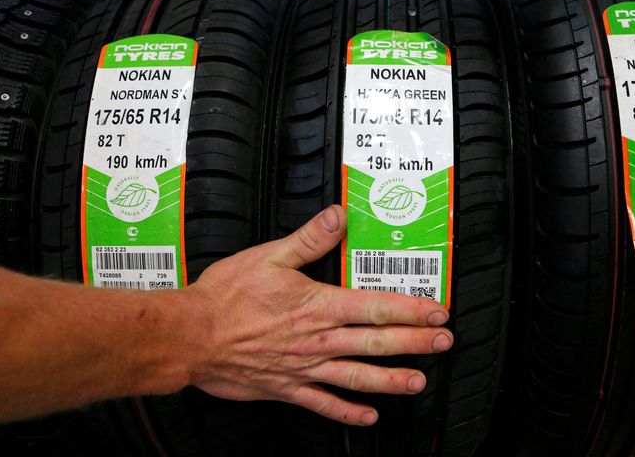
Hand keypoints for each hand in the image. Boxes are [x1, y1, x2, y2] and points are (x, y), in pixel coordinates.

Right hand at [184, 205, 452, 425]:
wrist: (191, 336)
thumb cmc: (226, 298)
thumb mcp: (269, 257)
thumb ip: (309, 239)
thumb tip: (337, 218)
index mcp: (318, 306)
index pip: (377, 306)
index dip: (411, 310)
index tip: (437, 312)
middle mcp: (319, 340)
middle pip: (377, 343)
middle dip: (415, 344)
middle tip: (443, 344)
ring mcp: (305, 368)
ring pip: (359, 377)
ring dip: (392, 380)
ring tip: (419, 382)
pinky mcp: (287, 388)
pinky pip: (324, 404)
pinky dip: (348, 412)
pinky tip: (369, 416)